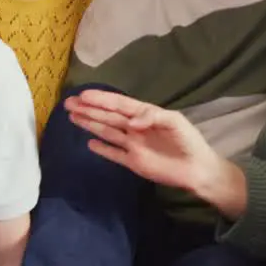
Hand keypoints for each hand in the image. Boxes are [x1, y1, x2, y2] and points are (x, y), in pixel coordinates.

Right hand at [65, 89, 218, 191]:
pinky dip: (102, 149)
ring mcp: (133, 145)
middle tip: (68, 103)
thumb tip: (130, 121)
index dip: (101, 99)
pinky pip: (113, 153)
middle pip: (108, 116)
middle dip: (89, 109)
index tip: (83, 95)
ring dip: (90, 123)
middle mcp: (135, 128)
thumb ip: (152, 117)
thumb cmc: (189, 141)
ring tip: (72, 116)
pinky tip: (89, 143)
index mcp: (146, 115)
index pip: (119, 105)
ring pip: (107, 131)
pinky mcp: (133, 162)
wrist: (197, 169)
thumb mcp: (175, 121)